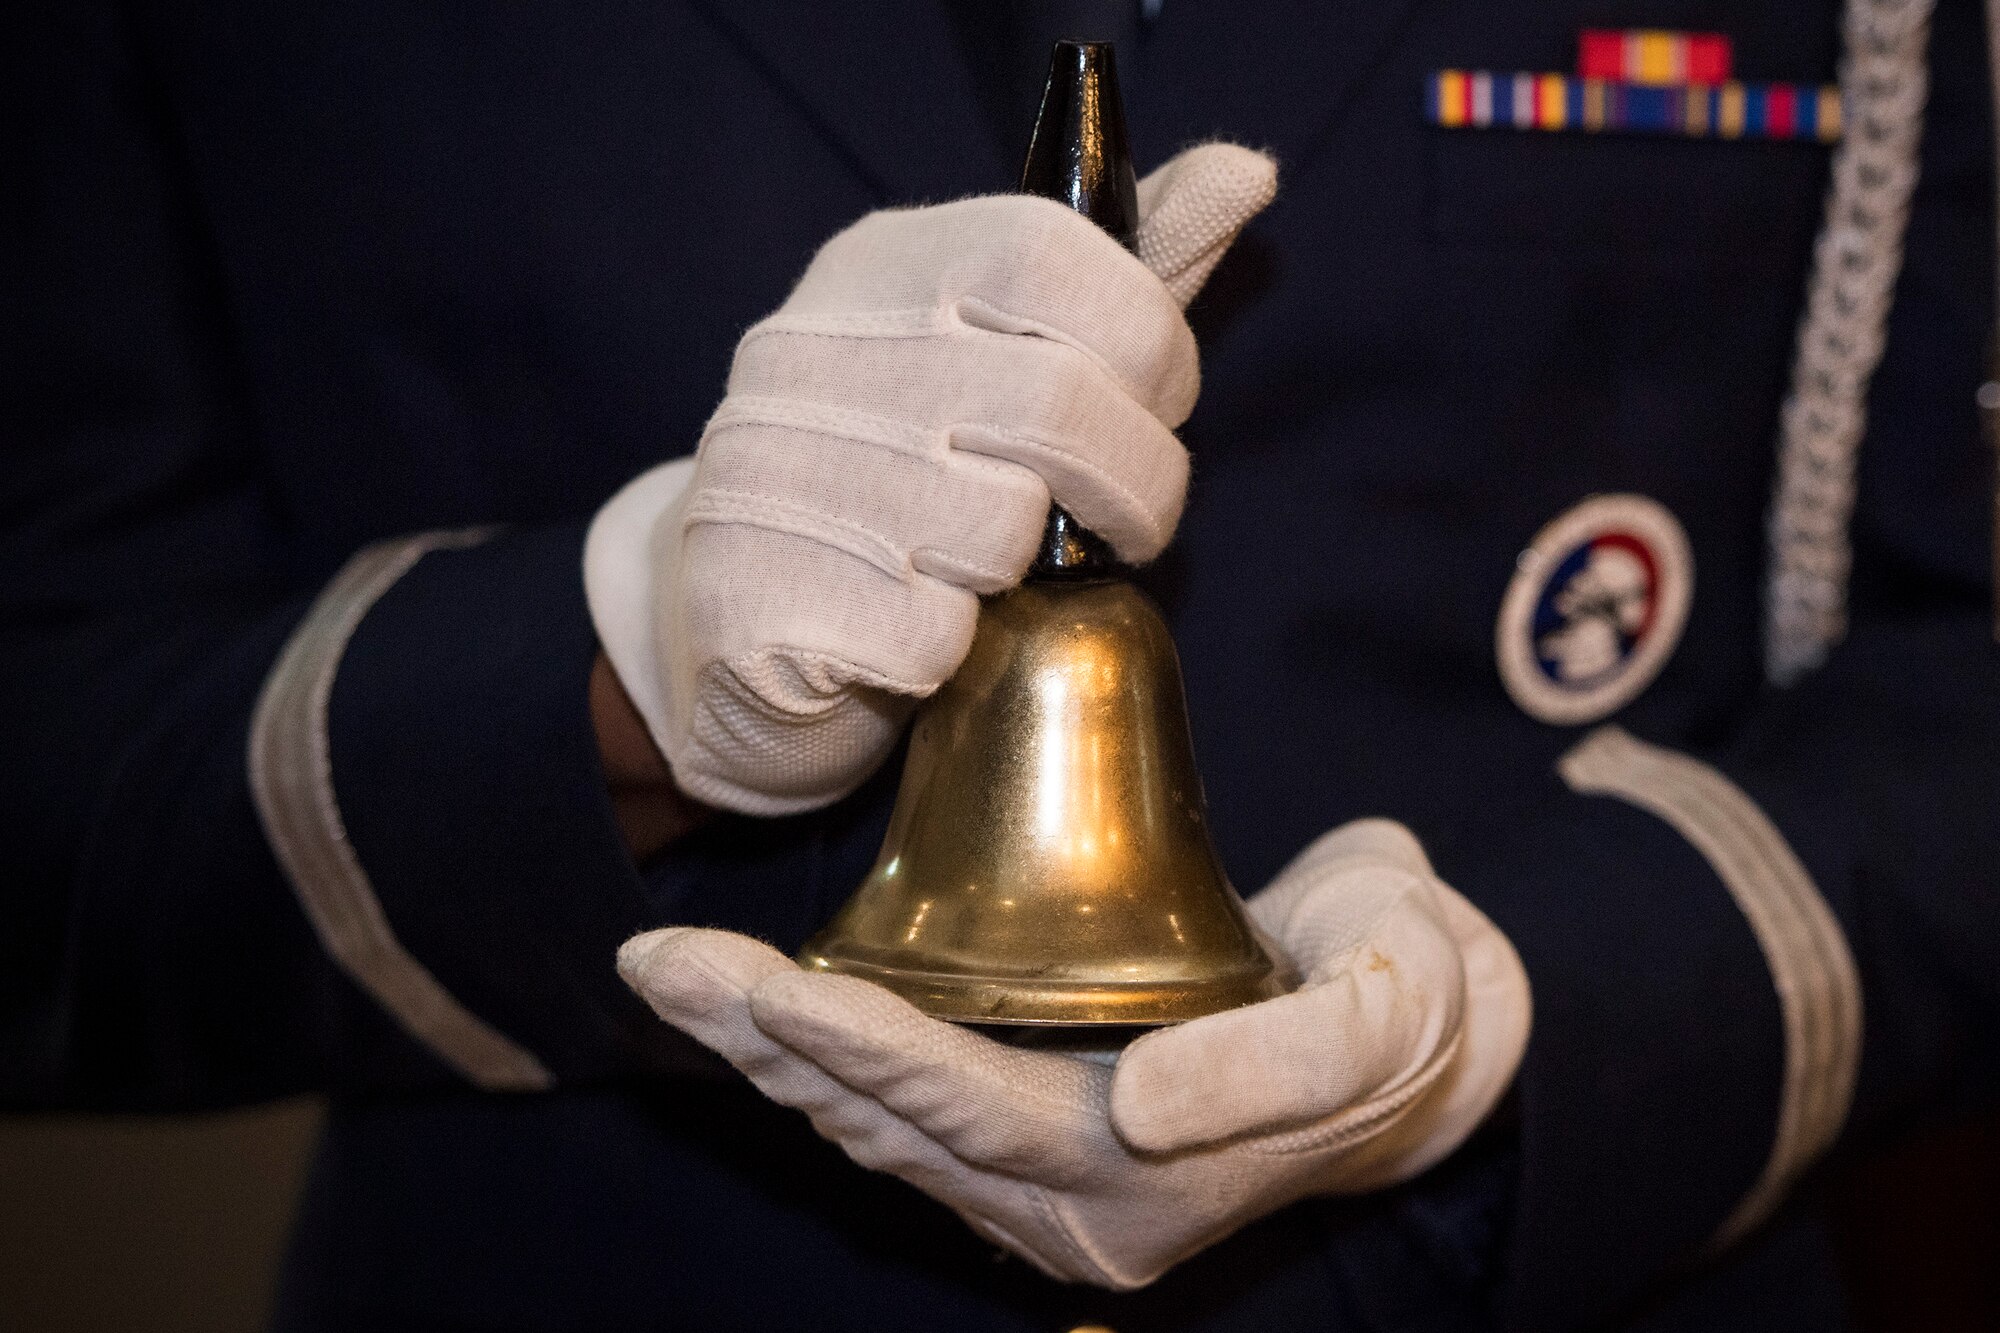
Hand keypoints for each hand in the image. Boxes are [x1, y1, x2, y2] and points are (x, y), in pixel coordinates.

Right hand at [585, 143, 1277, 814]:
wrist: (731, 621)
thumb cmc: (905, 481)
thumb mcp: (1011, 358)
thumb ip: (1123, 282)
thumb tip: (1246, 174)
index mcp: (874, 268)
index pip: (1050, 253)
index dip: (1147, 342)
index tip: (1159, 406)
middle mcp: (806, 353)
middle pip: (1055, 400)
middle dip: (1138, 483)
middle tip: (1134, 524)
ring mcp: (770, 473)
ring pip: (999, 529)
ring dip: (1028, 576)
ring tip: (992, 574)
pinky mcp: (755, 596)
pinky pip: (931, 637)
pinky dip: (954, 655)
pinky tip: (916, 634)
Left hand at [618, 819, 1531, 1288]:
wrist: (1429, 1030)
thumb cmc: (1411, 1000)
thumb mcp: (1382, 1014)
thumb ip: (1274, 1066)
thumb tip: (1138, 1105)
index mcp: (1146, 1190)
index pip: (971, 1112)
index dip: (860, 1048)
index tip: (755, 985)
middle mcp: (1074, 1211)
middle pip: (889, 1124)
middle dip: (764, 1044)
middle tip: (657, 968)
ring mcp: (1044, 1187)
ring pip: (874, 1122)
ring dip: (768, 1049)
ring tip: (674, 979)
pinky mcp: (1032, 1138)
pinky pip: (902, 1106)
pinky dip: (822, 1053)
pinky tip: (758, 1007)